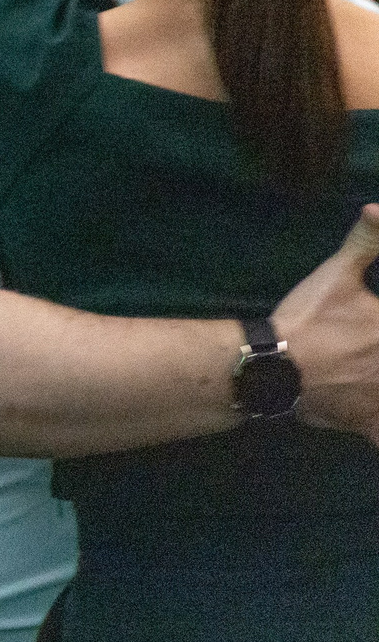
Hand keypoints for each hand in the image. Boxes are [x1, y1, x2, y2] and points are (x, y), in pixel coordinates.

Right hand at [276, 203, 378, 443]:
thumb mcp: (337, 274)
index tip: (375, 323)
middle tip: (371, 347)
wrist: (272, 366)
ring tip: (370, 376)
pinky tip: (370, 424)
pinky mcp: (370, 424)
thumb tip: (375, 206)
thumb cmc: (309, 319)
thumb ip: (367, 241)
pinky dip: (377, 435)